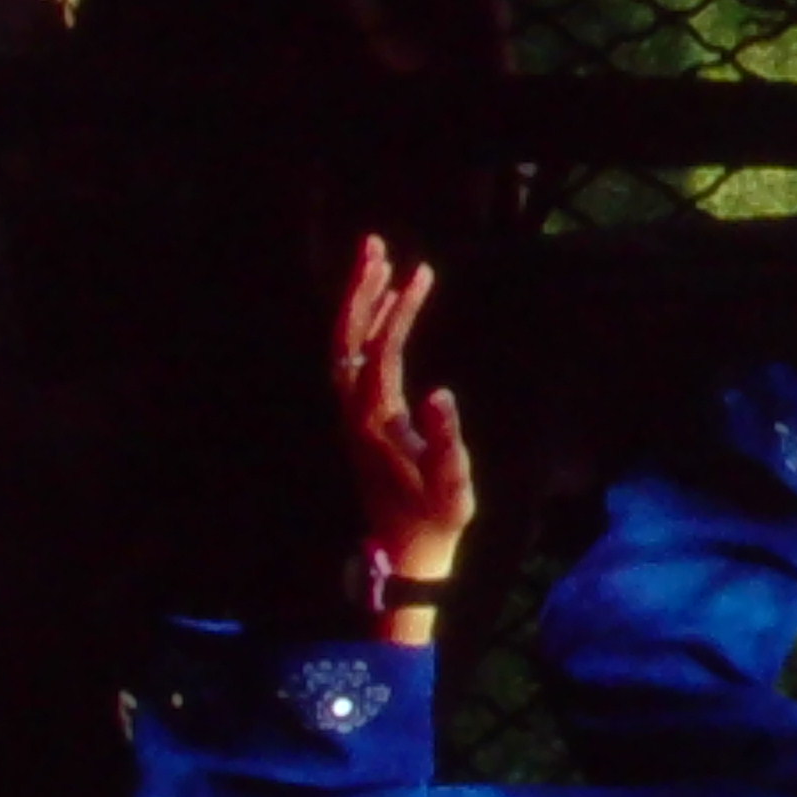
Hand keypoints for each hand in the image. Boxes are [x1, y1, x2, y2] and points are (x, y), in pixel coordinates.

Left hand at [331, 236, 475, 590]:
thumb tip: (440, 394)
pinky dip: (364, 328)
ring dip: (357, 304)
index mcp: (378, 423)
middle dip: (358, 291)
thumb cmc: (436, 519)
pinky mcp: (362, 419)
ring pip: (344, 347)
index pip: (381, 352)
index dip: (398, 311)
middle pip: (347, 340)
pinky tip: (383, 308)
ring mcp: (355, 415)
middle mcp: (357, 413)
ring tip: (379, 263)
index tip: (421, 274)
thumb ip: (447, 443)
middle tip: (374, 246)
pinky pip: (353, 361)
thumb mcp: (452, 488)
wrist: (405, 551)